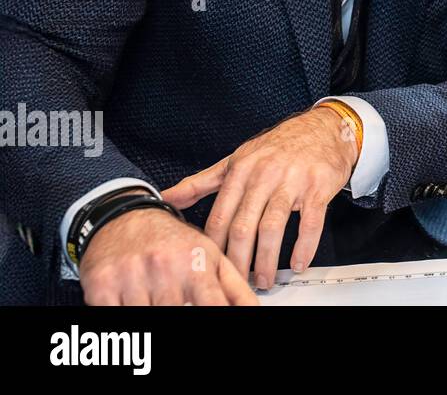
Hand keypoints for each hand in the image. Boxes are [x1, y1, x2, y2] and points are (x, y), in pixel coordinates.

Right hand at [79, 205, 258, 305]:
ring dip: (150, 315)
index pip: (213, 306)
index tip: (214, 323)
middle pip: (175, 315)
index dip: (216, 317)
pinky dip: (122, 316)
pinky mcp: (101, 285)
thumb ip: (235, 287)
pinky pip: (112, 317)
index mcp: (196, 262)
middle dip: (179, 315)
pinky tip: (130, 303)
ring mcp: (131, 277)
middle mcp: (164, 267)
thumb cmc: (171, 241)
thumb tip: (255, 311)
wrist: (123, 216)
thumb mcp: (211, 256)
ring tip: (155, 300)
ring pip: (144, 318)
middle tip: (178, 304)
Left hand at [161, 107, 358, 289]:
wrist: (322, 128)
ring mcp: (293, 180)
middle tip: (238, 281)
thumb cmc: (279, 147)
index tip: (213, 265)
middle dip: (239, 260)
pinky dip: (304, 247)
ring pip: (273, 227)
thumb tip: (166, 197)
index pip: (220, 216)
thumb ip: (201, 182)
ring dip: (267, 260)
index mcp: (241, 170)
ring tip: (265, 279)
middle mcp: (264, 174)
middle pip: (243, 226)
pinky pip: (310, 223)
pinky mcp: (318, 187)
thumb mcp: (236, 160)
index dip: (214, 246)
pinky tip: (298, 262)